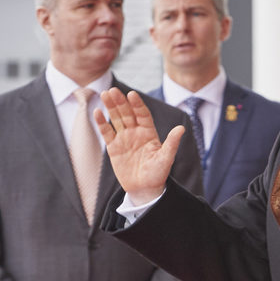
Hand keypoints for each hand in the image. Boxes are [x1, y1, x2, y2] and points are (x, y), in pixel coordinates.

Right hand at [95, 88, 183, 205]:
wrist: (145, 189)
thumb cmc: (158, 174)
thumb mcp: (166, 159)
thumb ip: (171, 143)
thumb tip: (181, 128)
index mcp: (149, 132)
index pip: (142, 114)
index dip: (137, 104)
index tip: (132, 95)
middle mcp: (136, 132)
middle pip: (127, 113)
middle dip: (120, 102)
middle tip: (113, 91)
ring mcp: (124, 138)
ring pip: (116, 119)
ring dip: (110, 107)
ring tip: (104, 94)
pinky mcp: (113, 147)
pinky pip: (107, 132)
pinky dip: (102, 122)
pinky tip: (97, 112)